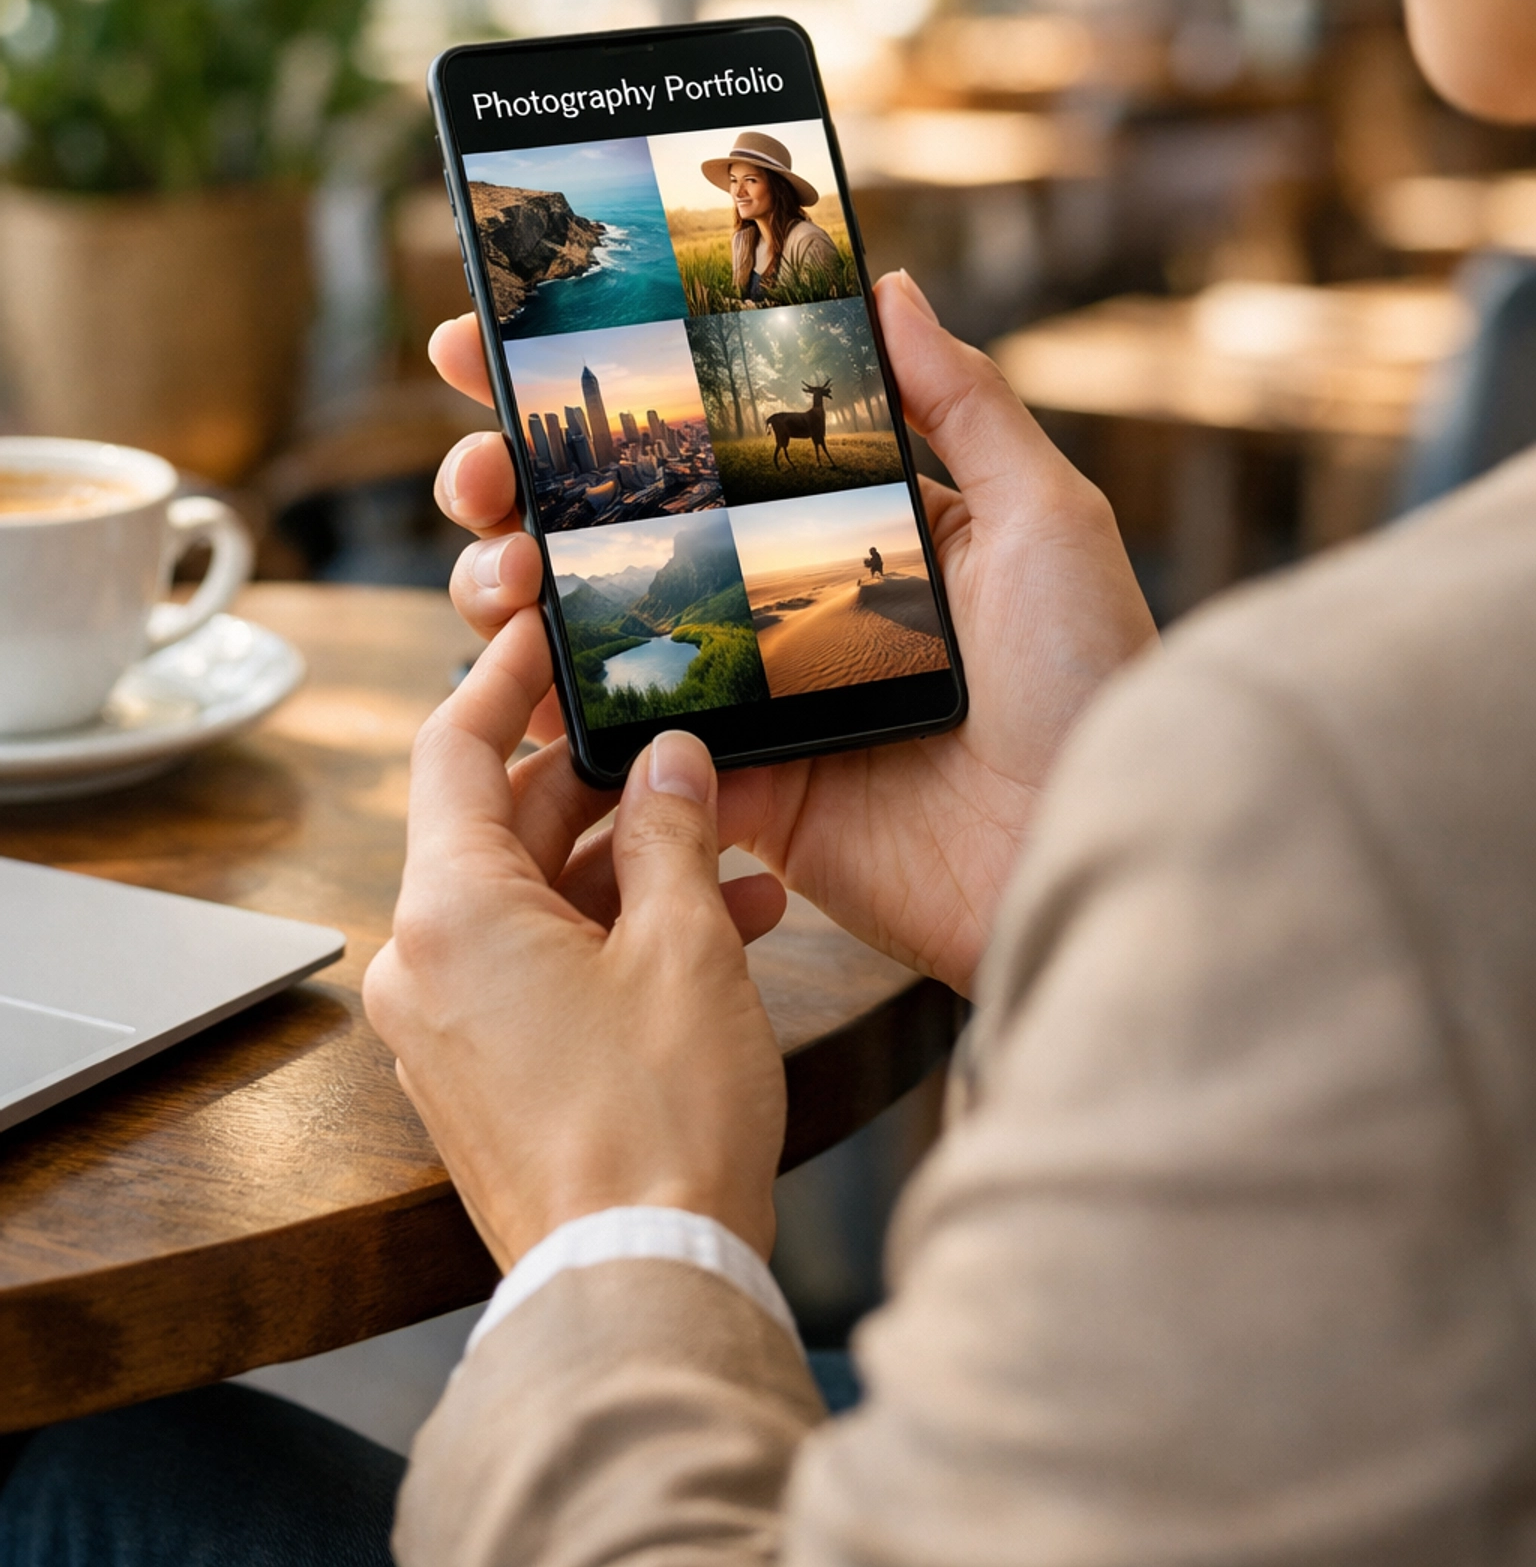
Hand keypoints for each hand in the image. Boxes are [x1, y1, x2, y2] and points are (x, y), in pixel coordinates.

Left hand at [363, 613, 786, 1268]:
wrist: (639, 1283)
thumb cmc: (658, 1121)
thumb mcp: (683, 946)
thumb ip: (673, 831)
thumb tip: (671, 760)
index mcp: (448, 912)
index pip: (454, 748)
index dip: (503, 676)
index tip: (540, 627)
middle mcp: (424, 963)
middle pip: (504, 824)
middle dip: (607, 786)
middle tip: (688, 752)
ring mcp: (446, 1027)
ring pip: (535, 899)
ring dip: (630, 867)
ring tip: (736, 860)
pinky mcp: (484, 1074)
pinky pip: (539, 966)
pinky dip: (613, 936)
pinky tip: (720, 932)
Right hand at [431, 272, 1155, 995]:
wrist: (1086, 850)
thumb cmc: (1091, 680)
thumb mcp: (1043, 518)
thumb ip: (962, 403)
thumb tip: (892, 283)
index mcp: (843, 522)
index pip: (698, 437)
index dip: (599, 393)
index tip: (495, 339)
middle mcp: (777, 599)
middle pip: (614, 524)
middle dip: (516, 484)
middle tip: (475, 464)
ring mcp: (745, 697)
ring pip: (586, 627)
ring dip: (508, 586)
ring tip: (500, 567)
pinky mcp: (731, 792)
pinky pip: (614, 748)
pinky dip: (549, 711)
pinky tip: (514, 670)